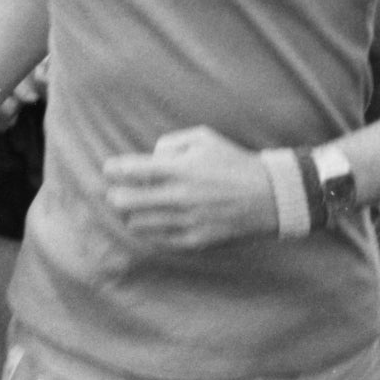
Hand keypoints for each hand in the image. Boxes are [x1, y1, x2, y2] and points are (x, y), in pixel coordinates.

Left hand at [101, 125, 276, 253]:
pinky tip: (153, 221)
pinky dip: (150, 230)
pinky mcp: (195, 240)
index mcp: (180, 169)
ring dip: (132, 214)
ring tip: (136, 207)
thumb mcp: (203, 138)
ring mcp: (186, 221)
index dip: (113, 169)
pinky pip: (158, 239)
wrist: (270, 196)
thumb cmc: (234, 162)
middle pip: (125, 202)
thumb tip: (150, 158)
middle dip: (115, 195)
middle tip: (116, 191)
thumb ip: (170, 143)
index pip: (131, 170)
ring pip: (137, 223)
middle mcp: (180, 197)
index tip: (109, 169)